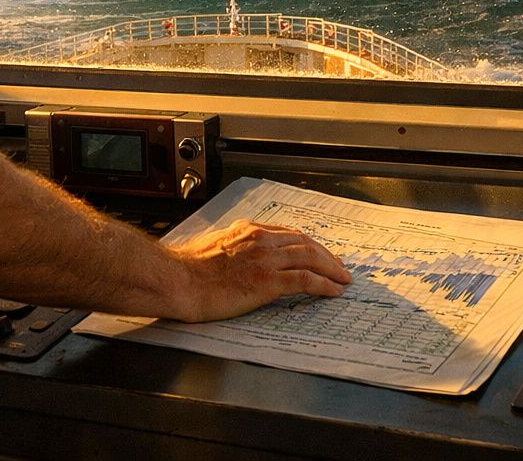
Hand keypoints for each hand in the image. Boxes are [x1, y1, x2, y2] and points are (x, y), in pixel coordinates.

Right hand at [168, 219, 351, 321]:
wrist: (179, 281)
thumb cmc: (189, 270)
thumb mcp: (215, 246)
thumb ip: (234, 245)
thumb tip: (242, 255)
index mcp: (248, 231)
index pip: (288, 233)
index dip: (308, 244)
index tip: (319, 252)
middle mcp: (260, 240)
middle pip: (305, 243)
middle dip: (326, 255)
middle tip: (339, 267)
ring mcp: (265, 259)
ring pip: (310, 258)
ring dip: (331, 269)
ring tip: (343, 279)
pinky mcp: (267, 281)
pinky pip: (305, 280)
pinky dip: (324, 284)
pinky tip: (333, 291)